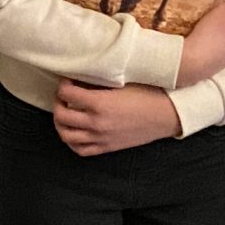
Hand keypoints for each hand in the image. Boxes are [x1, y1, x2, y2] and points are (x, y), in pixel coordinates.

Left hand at [51, 80, 181, 156]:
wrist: (167, 115)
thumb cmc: (148, 93)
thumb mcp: (122, 81)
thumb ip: (99, 80)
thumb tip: (81, 75)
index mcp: (100, 103)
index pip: (66, 93)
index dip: (63, 84)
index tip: (68, 80)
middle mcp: (97, 123)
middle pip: (61, 115)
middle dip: (58, 102)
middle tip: (63, 95)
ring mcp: (101, 138)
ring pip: (66, 135)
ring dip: (60, 123)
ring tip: (65, 112)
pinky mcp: (107, 147)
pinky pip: (80, 150)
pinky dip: (71, 141)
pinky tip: (74, 131)